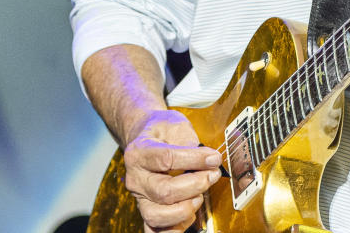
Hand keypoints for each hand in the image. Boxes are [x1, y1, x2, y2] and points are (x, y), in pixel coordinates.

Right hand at [122, 108, 222, 232]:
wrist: (146, 139)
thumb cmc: (161, 132)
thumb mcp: (174, 126)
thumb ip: (190, 142)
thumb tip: (210, 160)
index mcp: (139, 153)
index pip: (166, 159)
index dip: (194, 159)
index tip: (214, 157)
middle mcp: (136, 179)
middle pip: (164, 191)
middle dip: (195, 185)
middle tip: (212, 175)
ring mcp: (140, 198)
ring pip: (157, 216)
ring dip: (186, 209)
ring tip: (199, 195)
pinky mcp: (147, 212)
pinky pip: (156, 231)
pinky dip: (175, 227)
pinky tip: (190, 214)